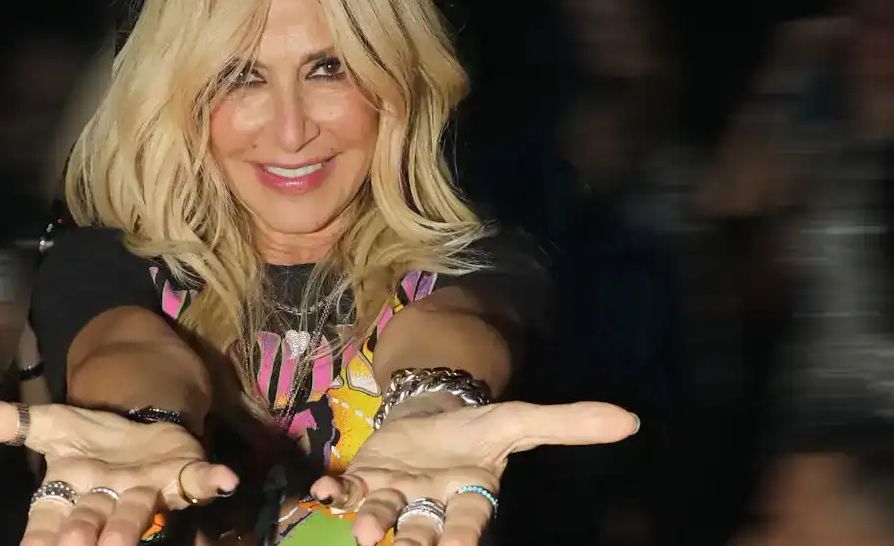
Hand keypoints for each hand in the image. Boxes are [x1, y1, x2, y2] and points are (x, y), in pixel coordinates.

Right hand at [0, 399, 237, 545]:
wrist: (145, 420)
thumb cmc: (93, 438)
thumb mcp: (43, 424)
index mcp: (67, 497)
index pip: (45, 525)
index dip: (40, 540)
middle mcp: (107, 503)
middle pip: (91, 523)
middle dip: (84, 534)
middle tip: (77, 542)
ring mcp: (148, 492)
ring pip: (137, 513)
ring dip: (131, 525)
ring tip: (124, 539)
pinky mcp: (183, 475)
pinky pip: (199, 482)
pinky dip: (212, 481)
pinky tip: (224, 480)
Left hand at [310, 401, 637, 545]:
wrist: (433, 415)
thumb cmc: (477, 429)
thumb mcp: (519, 420)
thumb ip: (568, 425)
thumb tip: (630, 420)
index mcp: (469, 496)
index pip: (469, 520)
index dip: (462, 535)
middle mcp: (430, 505)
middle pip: (422, 528)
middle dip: (412, 540)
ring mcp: (395, 494)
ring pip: (383, 513)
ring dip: (371, 521)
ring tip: (364, 530)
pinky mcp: (364, 479)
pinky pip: (346, 490)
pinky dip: (333, 492)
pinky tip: (318, 491)